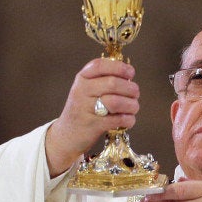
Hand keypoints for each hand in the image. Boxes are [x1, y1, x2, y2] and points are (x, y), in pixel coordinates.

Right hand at [46, 58, 139, 175]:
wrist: (66, 136)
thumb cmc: (83, 110)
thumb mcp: (87, 90)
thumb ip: (103, 80)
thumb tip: (129, 76)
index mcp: (82, 79)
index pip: (100, 65)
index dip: (119, 67)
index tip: (131, 72)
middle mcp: (81, 91)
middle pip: (113, 83)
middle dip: (130, 88)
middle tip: (135, 94)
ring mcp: (85, 108)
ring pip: (116, 102)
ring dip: (131, 105)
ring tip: (133, 107)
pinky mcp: (92, 125)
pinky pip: (117, 120)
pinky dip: (128, 119)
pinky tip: (128, 120)